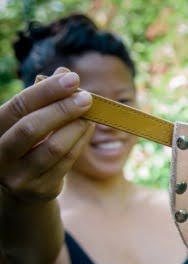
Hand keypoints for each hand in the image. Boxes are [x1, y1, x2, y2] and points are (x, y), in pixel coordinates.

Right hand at [0, 67, 93, 201]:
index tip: (73, 78)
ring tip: (90, 114)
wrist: (22, 186)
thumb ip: (44, 98)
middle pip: (32, 128)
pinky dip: (80, 142)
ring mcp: (18, 175)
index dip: (47, 91)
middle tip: (86, 97)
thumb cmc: (27, 143)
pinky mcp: (39, 189)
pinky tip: (88, 129)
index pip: (19, 106)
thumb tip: (63, 72)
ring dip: (76, 127)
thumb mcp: (29, 119)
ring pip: (53, 148)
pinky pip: (66, 162)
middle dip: (62, 109)